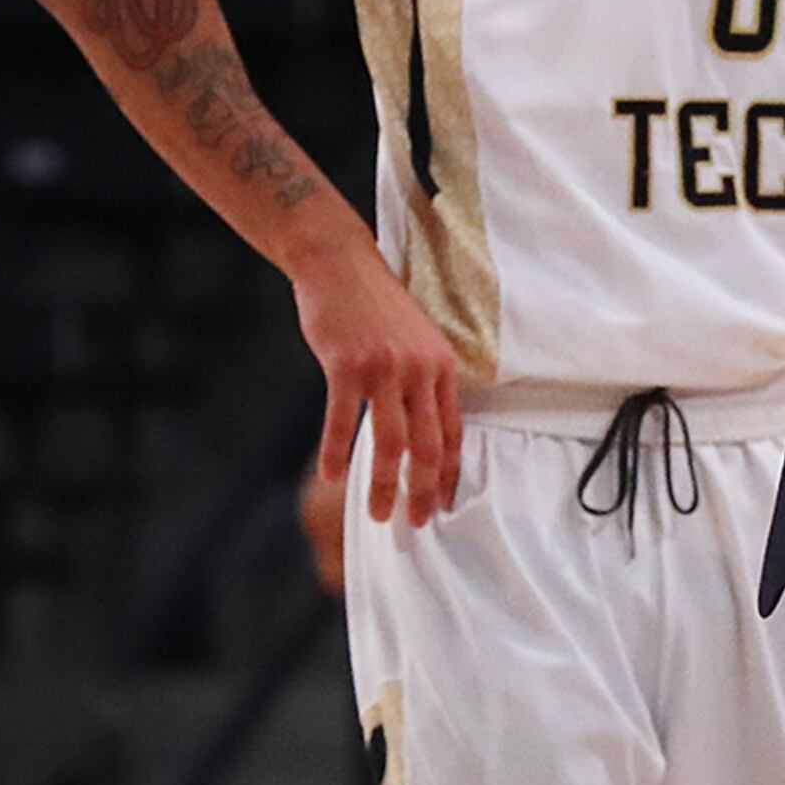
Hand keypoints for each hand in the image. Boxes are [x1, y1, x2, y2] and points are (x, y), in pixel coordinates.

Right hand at [290, 239, 465, 527]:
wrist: (340, 263)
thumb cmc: (375, 305)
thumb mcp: (415, 339)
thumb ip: (423, 381)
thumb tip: (420, 435)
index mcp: (440, 365)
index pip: (453, 431)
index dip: (451, 474)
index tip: (445, 504)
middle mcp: (418, 369)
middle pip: (427, 445)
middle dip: (423, 491)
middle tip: (415, 521)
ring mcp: (383, 367)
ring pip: (390, 441)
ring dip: (384, 484)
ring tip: (377, 513)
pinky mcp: (347, 365)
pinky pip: (342, 420)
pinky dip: (335, 452)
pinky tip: (331, 475)